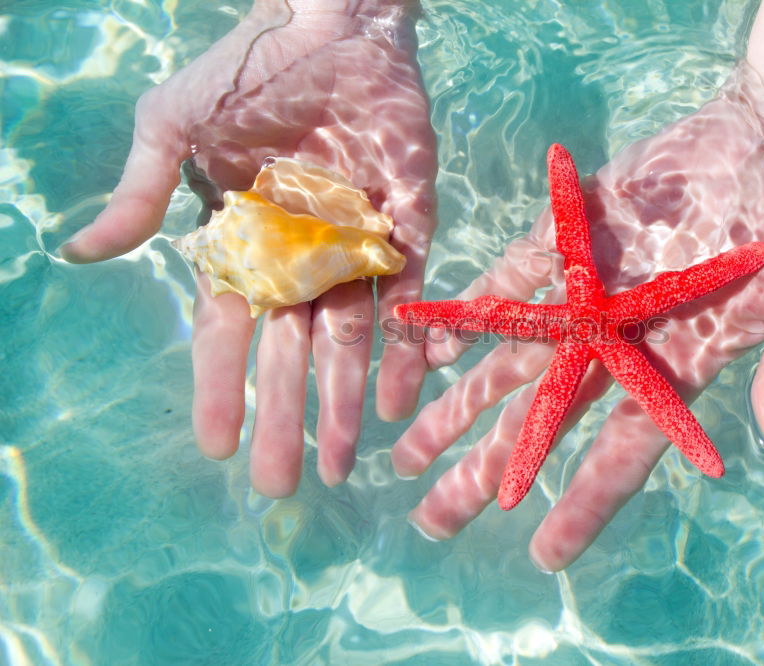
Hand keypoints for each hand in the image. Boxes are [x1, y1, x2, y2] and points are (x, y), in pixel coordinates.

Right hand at [60, 0, 436, 495]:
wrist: (329, 24)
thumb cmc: (249, 70)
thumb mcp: (174, 128)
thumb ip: (140, 194)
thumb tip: (80, 252)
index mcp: (247, 243)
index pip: (229, 332)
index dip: (222, 388)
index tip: (217, 444)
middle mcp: (302, 258)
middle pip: (291, 353)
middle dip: (284, 418)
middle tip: (280, 485)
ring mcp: (355, 246)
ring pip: (349, 341)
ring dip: (343, 402)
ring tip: (339, 463)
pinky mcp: (408, 226)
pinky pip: (407, 299)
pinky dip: (404, 347)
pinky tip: (397, 398)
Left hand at [391, 64, 763, 570]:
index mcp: (671, 373)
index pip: (619, 455)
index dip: (582, 506)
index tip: (542, 557)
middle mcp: (614, 346)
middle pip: (539, 422)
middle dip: (485, 471)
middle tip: (434, 522)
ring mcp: (583, 296)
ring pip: (505, 365)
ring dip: (456, 409)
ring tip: (406, 458)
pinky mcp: (562, 242)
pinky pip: (501, 289)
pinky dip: (463, 320)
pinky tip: (424, 359)